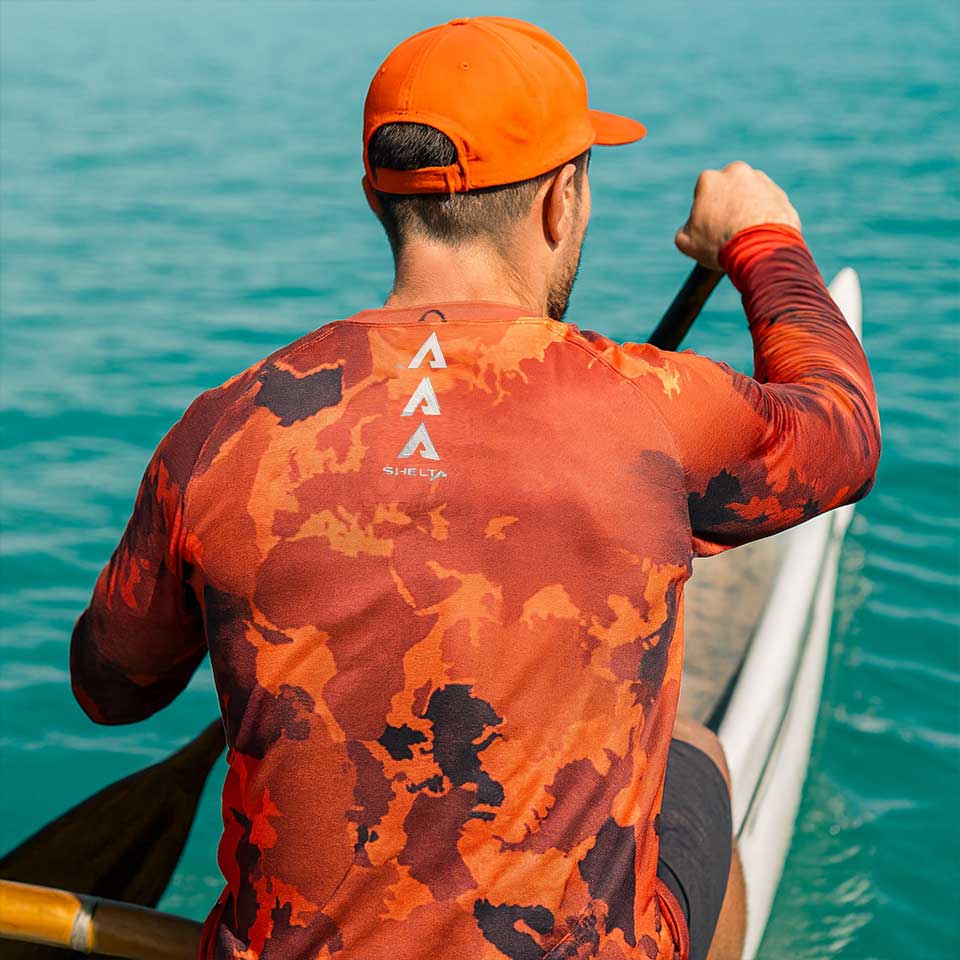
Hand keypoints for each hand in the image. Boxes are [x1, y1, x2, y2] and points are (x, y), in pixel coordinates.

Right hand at [675, 162, 801, 269]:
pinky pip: (768, 206)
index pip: (703, 195)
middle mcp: (736, 171)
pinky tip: (760, 236)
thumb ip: (685, 228)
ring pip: (749, 196)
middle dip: (727, 206)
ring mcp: (761, 181)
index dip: (704, 214)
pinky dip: (764, 217)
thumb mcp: (686, 242)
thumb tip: (692, 226)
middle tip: (728, 232)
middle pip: (728, 191)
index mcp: (709, 179)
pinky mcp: (780, 194)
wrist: (760, 249)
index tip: (708, 230)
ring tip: (745, 236)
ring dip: (747, 210)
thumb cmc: (719, 244)